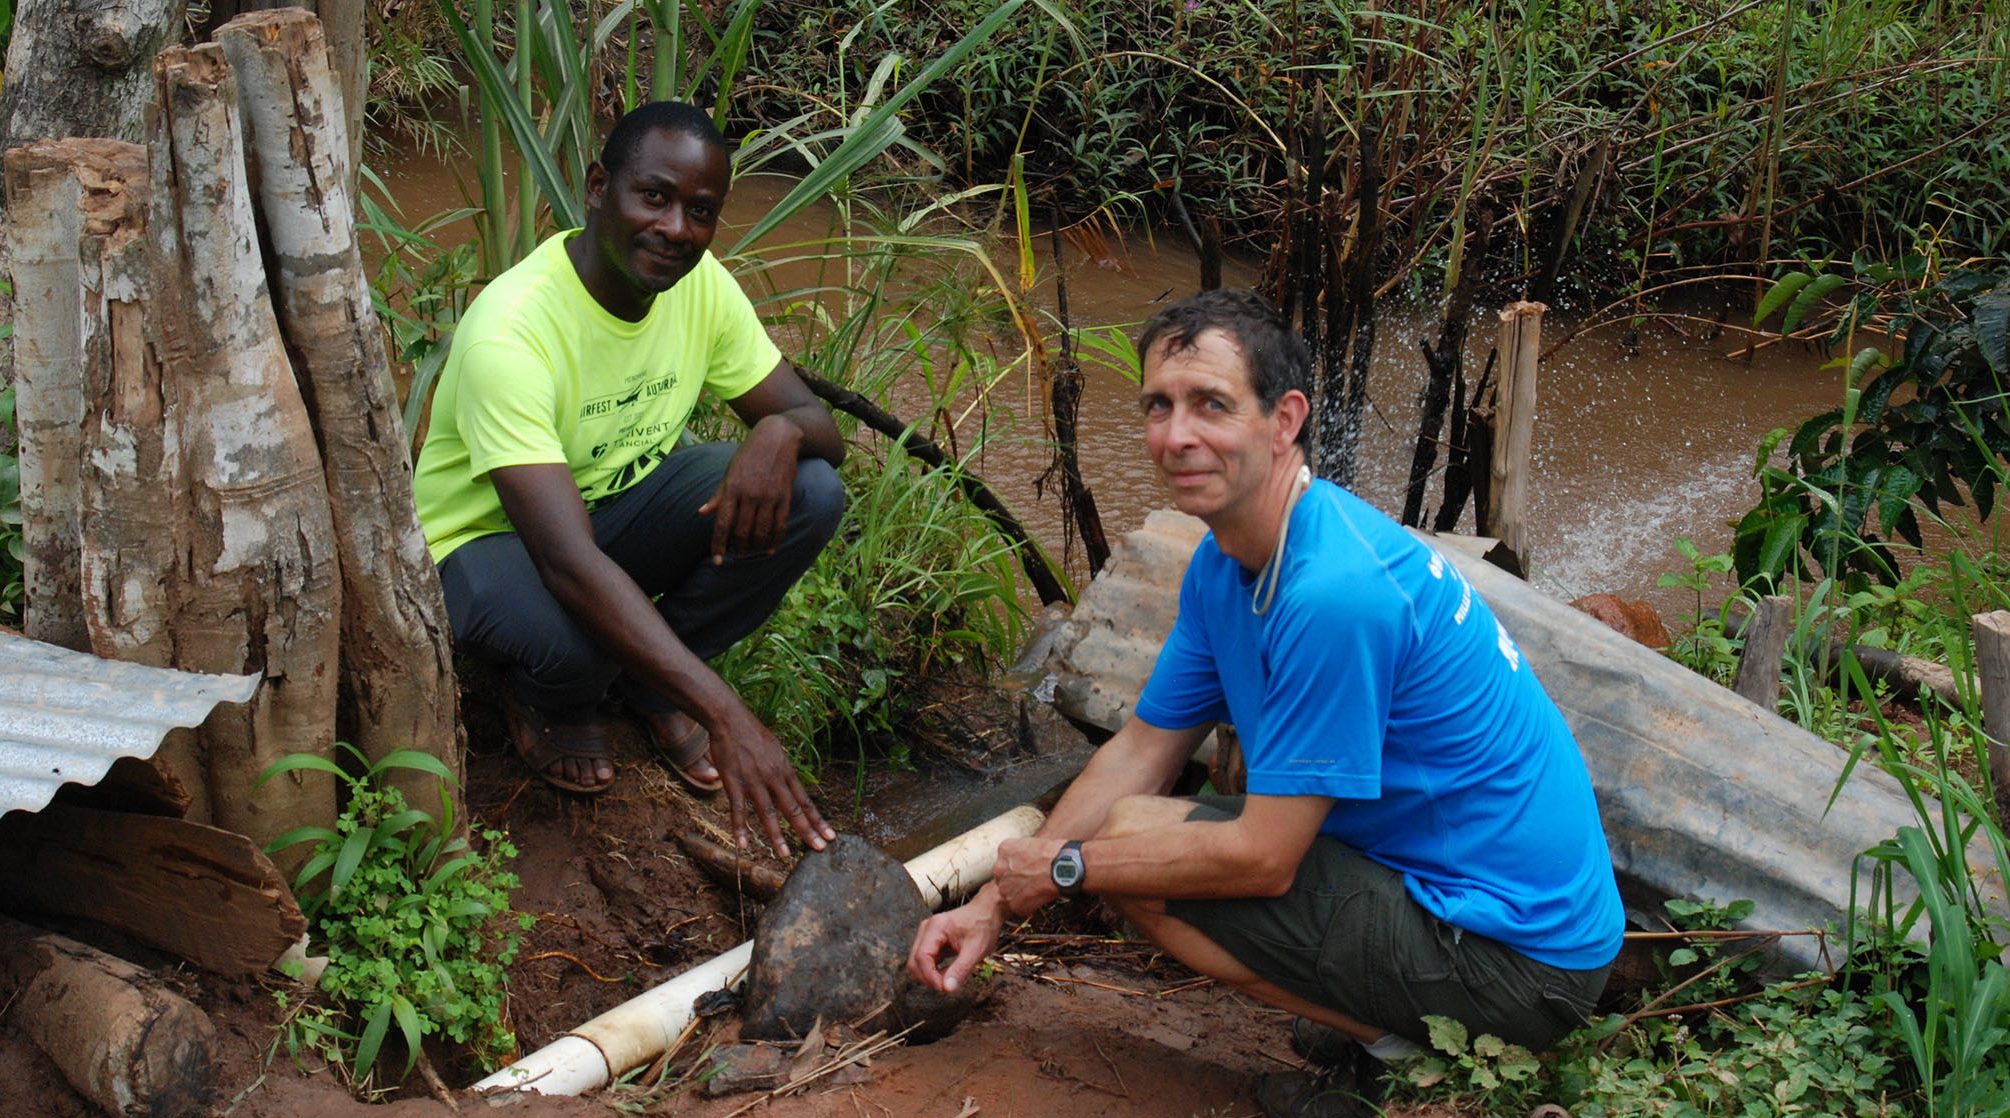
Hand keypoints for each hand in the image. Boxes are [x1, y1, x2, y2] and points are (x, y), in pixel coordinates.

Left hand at [698, 416, 801, 562]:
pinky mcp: (785, 496)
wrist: (777, 437)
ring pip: (761, 531)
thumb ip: (718, 496)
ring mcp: (768, 496)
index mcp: (732, 489)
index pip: (722, 524)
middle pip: (742, 532)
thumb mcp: (729, 472)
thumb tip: (702, 513)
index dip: (719, 545)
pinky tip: (770, 549)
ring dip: (756, 547)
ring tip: (752, 552)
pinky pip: (780, 524)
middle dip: (739, 548)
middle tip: (738, 555)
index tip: (717, 561)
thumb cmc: (749, 455)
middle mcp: (750, 494)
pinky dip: (775, 540)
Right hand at [705, 705, 833, 857]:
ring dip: (776, 835)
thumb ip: (782, 771)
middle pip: (793, 809)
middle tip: (819, 849)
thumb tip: (789, 786)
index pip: (805, 801)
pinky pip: (738, 810)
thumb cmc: (753, 735)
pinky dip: (741, 828)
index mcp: (786, 771)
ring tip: (784, 855)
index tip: (830, 836)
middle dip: (807, 831)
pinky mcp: (734, 782)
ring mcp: (754, 781)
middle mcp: (774, 778)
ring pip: (768, 813)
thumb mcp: (776, 751)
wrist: (731, 719)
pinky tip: (743, 845)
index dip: (818, 820)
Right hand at [908, 889, 1006, 993]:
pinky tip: (949, 973)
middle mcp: (926, 930)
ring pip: (917, 964)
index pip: (921, 957)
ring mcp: (927, 936)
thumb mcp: (976, 949)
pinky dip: (934, 972)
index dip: (930, 976)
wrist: (988, 912)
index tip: (944, 989)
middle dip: (928, 978)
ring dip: (930, 976)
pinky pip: (925, 962)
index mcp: (935, 927)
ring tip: (951, 979)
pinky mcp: (931, 943)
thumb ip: (960, 969)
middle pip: (914, 962)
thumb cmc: (983, 925)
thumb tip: (947, 989)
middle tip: (948, 987)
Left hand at [991, 836, 1066, 915]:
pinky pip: (1019, 907)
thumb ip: (1021, 853)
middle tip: (1032, 880)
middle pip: (1004, 878)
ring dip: (1021, 894)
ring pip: (1009, 893)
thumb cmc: (1056, 853)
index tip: (1027, 869)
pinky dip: (1029, 905)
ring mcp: (1005, 888)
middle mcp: (1000, 869)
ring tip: (1038, 889)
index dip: (1017, 867)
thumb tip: (1024, 861)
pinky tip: (1040, 897)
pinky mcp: (1014, 904)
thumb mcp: (1032, 843)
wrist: (1064, 868)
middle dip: (1016, 880)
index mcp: (1004, 850)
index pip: (1005, 861)